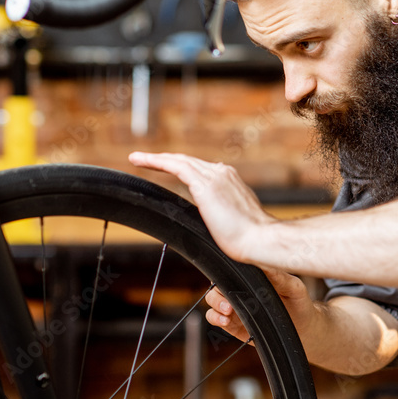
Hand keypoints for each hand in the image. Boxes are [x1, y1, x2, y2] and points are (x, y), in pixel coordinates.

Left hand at [128, 152, 274, 262]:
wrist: (260, 239)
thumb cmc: (250, 239)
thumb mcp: (233, 221)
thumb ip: (221, 214)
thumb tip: (212, 222)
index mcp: (230, 180)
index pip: (200, 169)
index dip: (181, 167)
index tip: (168, 168)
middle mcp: (223, 173)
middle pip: (188, 161)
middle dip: (166, 159)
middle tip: (144, 159)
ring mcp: (215, 176)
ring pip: (180, 160)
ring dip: (156, 158)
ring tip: (137, 158)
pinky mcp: (205, 186)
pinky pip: (176, 167)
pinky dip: (157, 161)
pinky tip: (141, 162)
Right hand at [204, 268, 321, 344]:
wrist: (304, 328)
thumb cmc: (299, 302)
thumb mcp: (293, 286)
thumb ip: (279, 276)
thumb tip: (264, 263)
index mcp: (252, 277)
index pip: (230, 270)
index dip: (224, 274)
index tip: (228, 281)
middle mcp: (240, 290)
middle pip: (216, 286)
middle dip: (217, 295)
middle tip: (229, 305)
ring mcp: (236, 306)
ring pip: (212, 301)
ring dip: (215, 306)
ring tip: (227, 313)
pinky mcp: (234, 324)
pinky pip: (215, 319)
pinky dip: (215, 319)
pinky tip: (225, 321)